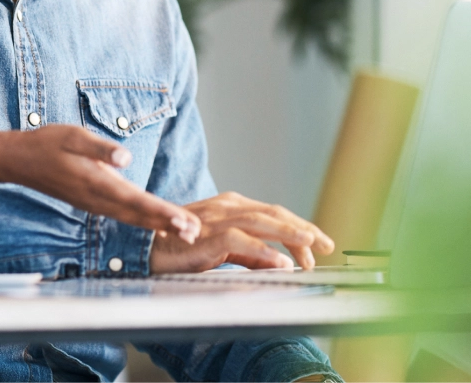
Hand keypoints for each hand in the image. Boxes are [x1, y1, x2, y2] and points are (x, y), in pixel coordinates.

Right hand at [0, 126, 199, 241]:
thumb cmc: (46, 143)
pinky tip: (155, 223)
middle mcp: (96, 198)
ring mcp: (93, 203)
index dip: (161, 211)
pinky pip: (122, 215)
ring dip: (158, 225)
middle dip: (167, 224)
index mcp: (95, 182)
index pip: (136, 200)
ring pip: (131, 218)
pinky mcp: (91, 202)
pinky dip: (142, 221)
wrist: (18, 160)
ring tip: (184, 231)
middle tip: (194, 233)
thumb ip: (99, 147)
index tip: (183, 221)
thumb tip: (125, 158)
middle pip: (138, 215)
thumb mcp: (71, 135)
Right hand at [149, 191, 334, 272]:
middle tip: (326, 245)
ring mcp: (217, 219)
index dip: (298, 227)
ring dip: (290, 233)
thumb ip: (249, 254)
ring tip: (313, 245)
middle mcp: (227, 207)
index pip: (273, 213)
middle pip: (274, 213)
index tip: (318, 244)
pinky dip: (264, 252)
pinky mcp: (207, 236)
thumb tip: (281, 262)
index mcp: (231, 207)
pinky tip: (282, 263)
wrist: (143, 247)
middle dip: (303, 229)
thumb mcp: (221, 249)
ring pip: (262, 222)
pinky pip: (241, 242)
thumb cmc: (179, 246)